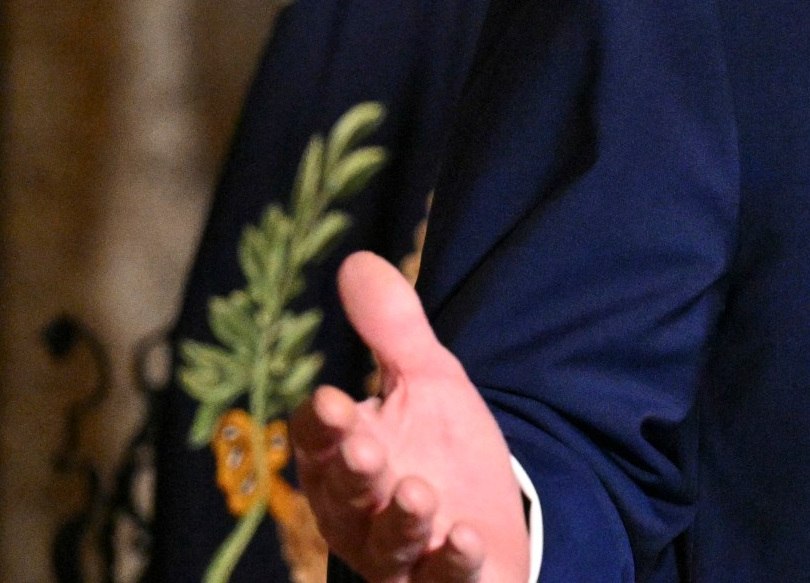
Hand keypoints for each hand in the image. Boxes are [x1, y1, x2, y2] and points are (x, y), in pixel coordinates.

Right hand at [292, 252, 530, 582]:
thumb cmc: (443, 453)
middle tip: (365, 450)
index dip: (323, 425)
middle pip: (346, 496)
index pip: (320, 440)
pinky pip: (443, 581)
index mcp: (343, 459)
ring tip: (419, 494)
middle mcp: (359, 514)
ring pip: (389, 546)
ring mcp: (399, 557)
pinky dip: (452, 564)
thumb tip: (357, 260)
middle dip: (353, 474)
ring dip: (401, 522)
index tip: (332, 402)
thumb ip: (393, 330)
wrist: (488, 527)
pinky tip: (466, 539)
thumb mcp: (428, 382)